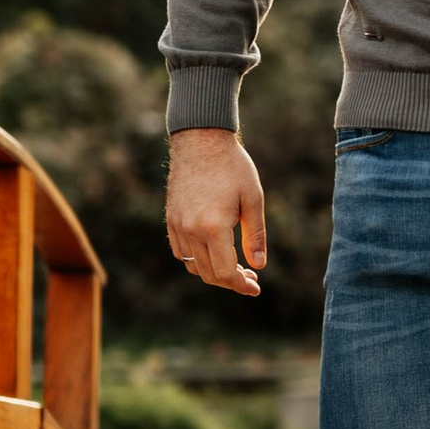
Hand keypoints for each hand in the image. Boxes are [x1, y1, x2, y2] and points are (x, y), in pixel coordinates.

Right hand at [168, 129, 267, 296]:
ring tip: (235, 265)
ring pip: (192, 266)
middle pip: (208, 274)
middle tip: (251, 277)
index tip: (255, 288)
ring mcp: (177, 225)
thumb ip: (256, 236)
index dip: (241, 285)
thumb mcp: (253, 199)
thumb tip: (259, 266)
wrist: (201, 140)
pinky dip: (197, 259)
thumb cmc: (233, 166)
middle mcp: (191, 230)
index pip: (225, 272)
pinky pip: (181, 252)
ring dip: (213, 272)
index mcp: (213, 226)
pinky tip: (215, 251)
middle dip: (231, 281)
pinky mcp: (170, 219)